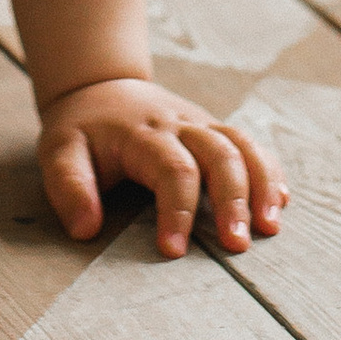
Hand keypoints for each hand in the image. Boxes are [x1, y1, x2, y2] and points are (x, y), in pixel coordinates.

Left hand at [35, 79, 286, 258]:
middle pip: (219, 153)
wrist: (102, 88)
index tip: (173, 251)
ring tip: (270, 227)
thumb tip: (86, 229)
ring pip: (243, 145)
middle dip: (233, 199)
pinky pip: (250, 144)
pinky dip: (270, 170)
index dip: (177, 210)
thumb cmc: (82, 131)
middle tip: (237, 245)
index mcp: (142, 133)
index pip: (171, 169)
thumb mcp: (60, 152)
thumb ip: (69, 187)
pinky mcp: (214, 130)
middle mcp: (179, 125)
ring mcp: (201, 125)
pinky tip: (280, 201)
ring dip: (261, 184)